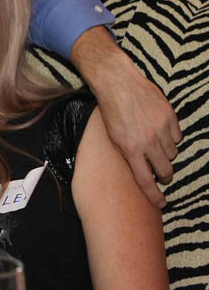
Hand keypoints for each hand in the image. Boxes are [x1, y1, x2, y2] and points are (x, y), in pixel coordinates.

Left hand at [71, 26, 180, 207]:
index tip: (161, 204)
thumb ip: (128, 155)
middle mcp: (148, 142)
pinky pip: (178, 136)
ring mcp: (161, 129)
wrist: (117, 85)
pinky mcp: (170, 117)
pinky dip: (172, 138)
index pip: (145, 180)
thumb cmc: (111, 113)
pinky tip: (161, 132)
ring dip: (166, 154)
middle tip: (161, 175)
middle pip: (165, 170)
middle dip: (164, 176)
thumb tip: (142, 171)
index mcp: (130, 150)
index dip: (154, 195)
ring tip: (155, 146)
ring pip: (173, 154)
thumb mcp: (113, 139)